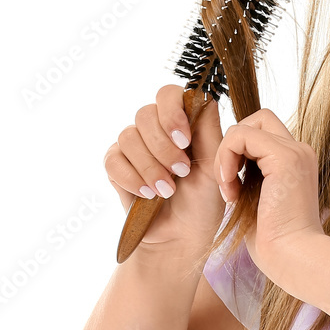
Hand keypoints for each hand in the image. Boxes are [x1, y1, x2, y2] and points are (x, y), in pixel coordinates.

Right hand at [104, 85, 224, 252]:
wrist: (183, 235)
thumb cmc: (205, 199)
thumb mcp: (216, 163)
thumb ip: (209, 128)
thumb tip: (200, 95)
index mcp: (182, 122)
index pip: (169, 94)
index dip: (172, 113)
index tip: (185, 140)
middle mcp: (155, 128)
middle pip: (145, 114)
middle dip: (164, 147)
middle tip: (182, 172)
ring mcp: (133, 145)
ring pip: (129, 137)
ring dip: (151, 166)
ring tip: (168, 190)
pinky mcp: (115, 165)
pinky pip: (113, 160)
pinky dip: (133, 179)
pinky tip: (149, 195)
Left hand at [214, 108, 324, 276]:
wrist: (293, 258)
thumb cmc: (273, 242)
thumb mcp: (256, 202)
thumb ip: (248, 179)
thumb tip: (226, 167)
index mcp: (295, 162)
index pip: (263, 133)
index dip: (239, 150)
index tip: (230, 184)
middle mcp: (299, 151)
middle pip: (257, 121)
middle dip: (232, 144)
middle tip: (226, 180)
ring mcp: (294, 151)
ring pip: (246, 125)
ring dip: (225, 154)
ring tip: (227, 188)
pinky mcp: (285, 157)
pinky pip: (241, 135)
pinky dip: (226, 157)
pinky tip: (229, 188)